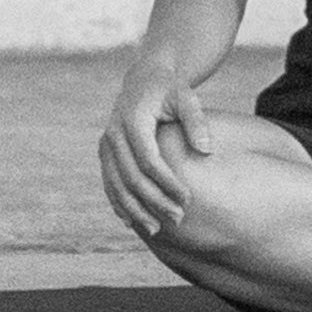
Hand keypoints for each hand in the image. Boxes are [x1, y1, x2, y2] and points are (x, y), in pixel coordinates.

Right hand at [97, 60, 211, 239]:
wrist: (143, 81)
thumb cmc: (171, 90)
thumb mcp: (187, 97)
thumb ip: (196, 121)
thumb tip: (206, 149)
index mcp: (133, 119)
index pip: (149, 160)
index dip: (168, 182)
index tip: (188, 199)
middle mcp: (114, 133)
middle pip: (132, 176)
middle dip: (154, 201)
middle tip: (178, 219)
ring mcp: (106, 144)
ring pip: (116, 184)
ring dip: (135, 209)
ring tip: (156, 230)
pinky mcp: (105, 153)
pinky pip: (109, 183)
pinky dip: (119, 204)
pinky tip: (132, 223)